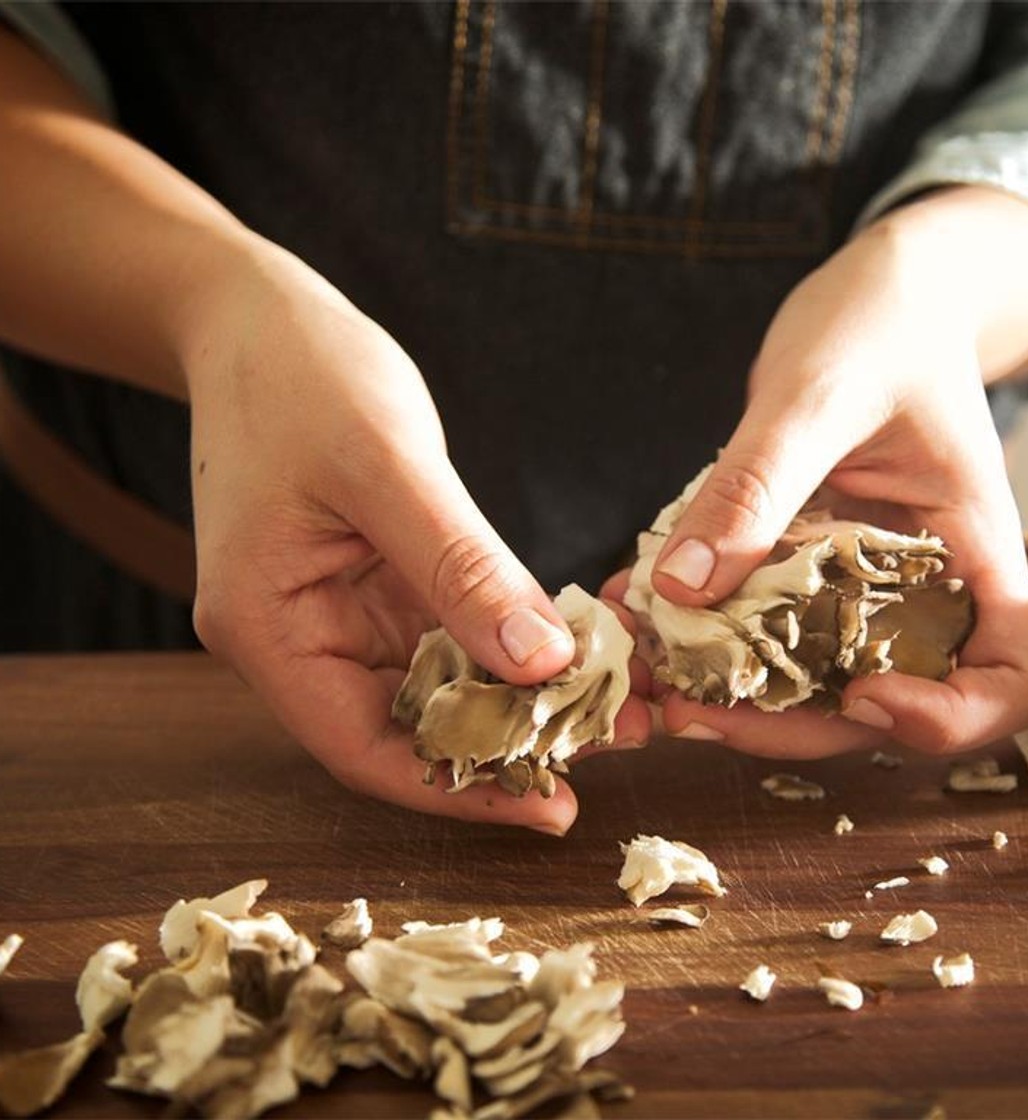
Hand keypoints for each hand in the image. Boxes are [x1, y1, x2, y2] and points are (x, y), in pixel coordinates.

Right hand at [183, 239, 649, 830]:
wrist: (258, 316)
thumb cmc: (301, 375)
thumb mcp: (388, 466)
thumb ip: (462, 568)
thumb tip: (543, 665)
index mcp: (268, 627)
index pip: (363, 748)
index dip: (459, 789)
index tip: (551, 805)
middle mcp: (300, 637)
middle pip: (407, 729)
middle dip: (509, 746)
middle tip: (616, 742)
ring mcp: (338, 612)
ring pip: (437, 687)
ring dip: (520, 699)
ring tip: (616, 705)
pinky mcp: (376, 581)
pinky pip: (447, 635)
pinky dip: (508, 646)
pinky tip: (575, 649)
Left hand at [645, 188, 1027, 757]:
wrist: (881, 295)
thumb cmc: (883, 323)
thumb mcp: (818, 392)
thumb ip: (756, 486)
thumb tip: (683, 589)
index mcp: (974, 549)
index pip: (1010, 679)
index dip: (948, 719)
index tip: (862, 695)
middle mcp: (927, 589)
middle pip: (887, 709)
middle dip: (787, 727)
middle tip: (686, 709)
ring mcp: (866, 589)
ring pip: (812, 683)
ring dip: (729, 699)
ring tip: (644, 684)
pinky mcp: (810, 575)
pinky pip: (762, 629)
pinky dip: (700, 640)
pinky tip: (631, 617)